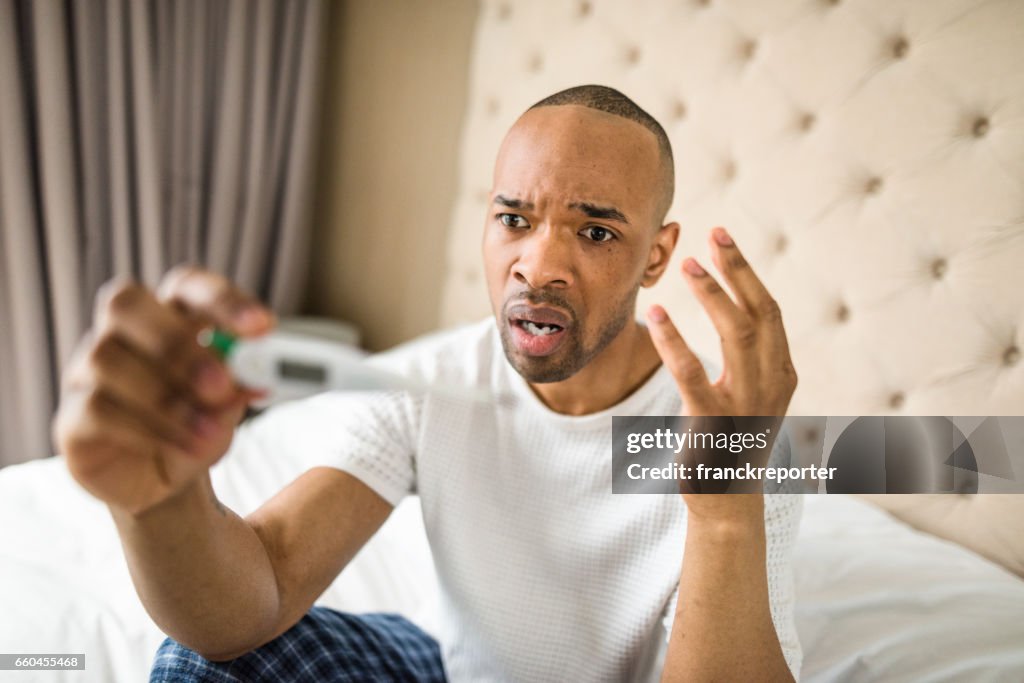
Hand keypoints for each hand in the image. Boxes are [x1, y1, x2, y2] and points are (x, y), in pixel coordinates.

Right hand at [53, 266, 273, 516]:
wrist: (166, 482)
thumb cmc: (199, 424)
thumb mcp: (229, 405)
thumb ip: (238, 384)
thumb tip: (249, 375)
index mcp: (168, 315)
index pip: (186, 286)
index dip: (223, 300)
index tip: (262, 326)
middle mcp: (121, 333)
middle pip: (125, 304)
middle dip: (176, 343)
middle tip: (220, 384)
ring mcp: (86, 372)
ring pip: (107, 361)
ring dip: (167, 400)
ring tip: (209, 432)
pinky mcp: (72, 419)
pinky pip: (97, 409)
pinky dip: (150, 430)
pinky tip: (185, 447)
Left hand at [646, 228, 796, 519]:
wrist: (728, 503)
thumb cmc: (733, 443)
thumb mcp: (753, 397)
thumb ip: (751, 359)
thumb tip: (736, 311)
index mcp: (781, 375)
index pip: (770, 311)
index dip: (747, 272)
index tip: (724, 239)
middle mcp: (771, 385)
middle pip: (760, 312)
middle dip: (737, 269)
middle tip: (713, 234)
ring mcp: (744, 404)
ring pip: (737, 334)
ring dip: (712, 295)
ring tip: (687, 265)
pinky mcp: (712, 422)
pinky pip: (691, 372)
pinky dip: (673, 340)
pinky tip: (656, 315)